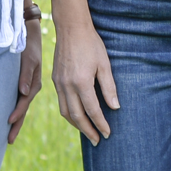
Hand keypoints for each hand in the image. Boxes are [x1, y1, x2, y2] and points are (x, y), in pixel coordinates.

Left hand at [7, 18, 43, 144]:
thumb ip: (26, 74)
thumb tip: (23, 92)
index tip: (8, 123)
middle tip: (9, 142)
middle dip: (16, 126)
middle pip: (23, 110)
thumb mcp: (28, 58)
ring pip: (21, 107)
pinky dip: (15, 110)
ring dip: (16, 121)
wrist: (30, 33)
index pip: (24, 103)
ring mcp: (27, 87)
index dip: (17, 113)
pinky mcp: (22, 84)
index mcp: (34, 83)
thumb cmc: (28, 44)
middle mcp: (31, 88)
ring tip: (9, 136)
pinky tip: (9, 117)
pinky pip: (18, 101)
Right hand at [51, 18, 118, 144]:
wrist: (71, 29)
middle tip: (97, 141)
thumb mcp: (105, 64)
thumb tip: (115, 107)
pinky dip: (69, 114)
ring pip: (65, 112)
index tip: (108, 134)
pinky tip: (77, 116)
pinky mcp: (54, 80)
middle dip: (87, 130)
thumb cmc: (92, 44)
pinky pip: (61, 103)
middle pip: (76, 116)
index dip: (101, 124)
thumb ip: (109, 87)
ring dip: (76, 125)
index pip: (92, 110)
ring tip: (88, 132)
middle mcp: (67, 86)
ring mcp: (58, 84)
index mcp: (81, 82)